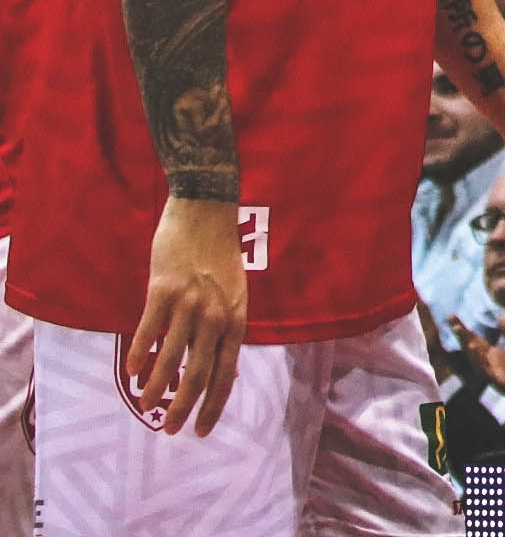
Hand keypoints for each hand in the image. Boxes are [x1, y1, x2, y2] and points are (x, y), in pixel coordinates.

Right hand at [129, 196, 247, 435]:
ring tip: (146, 406)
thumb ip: (225, 329)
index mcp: (237, 319)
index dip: (214, 404)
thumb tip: (221, 367)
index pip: (227, 372)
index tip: (201, 430)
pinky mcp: (163, 289)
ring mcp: (190, 302)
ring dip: (156, 386)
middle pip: (199, 372)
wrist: (206, 210)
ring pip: (171, 357)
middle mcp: (216, 315)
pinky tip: (131, 371)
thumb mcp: (236, 294)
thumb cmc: (220, 254)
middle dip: (184, 406)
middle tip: (168, 429)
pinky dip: (139, 354)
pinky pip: (148, 330)